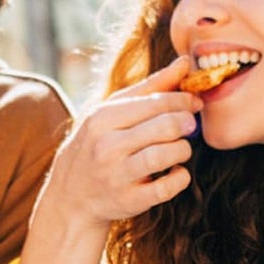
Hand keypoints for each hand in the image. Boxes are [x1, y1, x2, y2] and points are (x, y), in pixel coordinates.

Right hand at [43, 56, 201, 232]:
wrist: (70, 196)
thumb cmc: (98, 144)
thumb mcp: (112, 112)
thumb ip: (149, 87)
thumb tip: (184, 63)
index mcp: (102, 119)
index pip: (156, 102)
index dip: (183, 100)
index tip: (193, 103)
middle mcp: (107, 146)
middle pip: (166, 126)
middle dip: (186, 123)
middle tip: (188, 125)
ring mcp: (117, 175)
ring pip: (169, 154)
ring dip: (184, 149)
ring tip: (179, 148)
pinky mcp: (129, 201)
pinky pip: (169, 186)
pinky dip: (181, 177)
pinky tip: (175, 172)